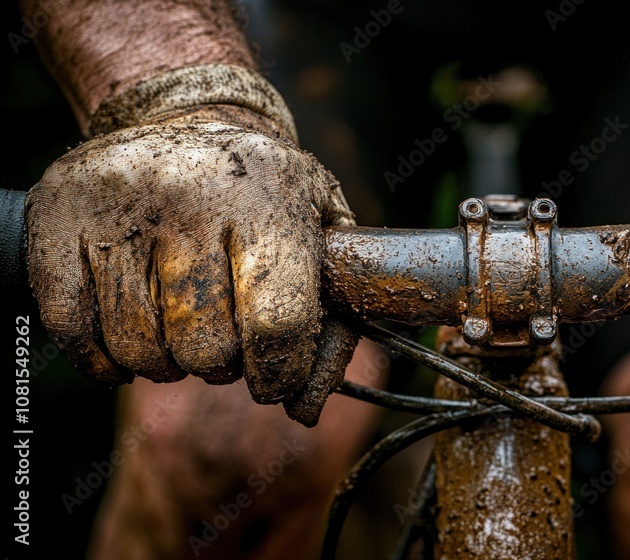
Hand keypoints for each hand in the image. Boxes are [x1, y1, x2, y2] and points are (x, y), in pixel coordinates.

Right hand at [26, 104, 356, 425]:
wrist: (179, 121)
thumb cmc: (262, 195)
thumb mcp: (319, 232)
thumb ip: (332, 320)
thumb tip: (306, 408)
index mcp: (269, 199)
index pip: (278, 323)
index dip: (280, 372)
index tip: (276, 378)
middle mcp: (192, 197)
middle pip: (205, 347)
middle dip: (219, 361)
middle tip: (221, 334)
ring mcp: (118, 207)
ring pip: (139, 348)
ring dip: (164, 360)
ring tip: (178, 325)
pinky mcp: (57, 218)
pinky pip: (74, 330)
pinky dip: (102, 355)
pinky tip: (128, 332)